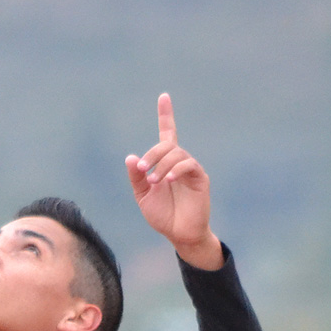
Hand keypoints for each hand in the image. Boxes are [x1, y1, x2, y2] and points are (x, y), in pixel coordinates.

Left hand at [125, 93, 222, 269]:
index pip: (167, 134)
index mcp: (164, 163)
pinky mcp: (200, 178)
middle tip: (142, 169)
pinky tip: (167, 180)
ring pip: (177, 154)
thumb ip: (136, 177)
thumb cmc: (162, 215)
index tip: (163, 96)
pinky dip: (176, 170)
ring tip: (154, 181)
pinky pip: (189, 165)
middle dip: (152, 154)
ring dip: (161, 165)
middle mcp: (179, 162)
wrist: (179, 234)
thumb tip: (130, 157)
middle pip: (167, 145)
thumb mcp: (143, 196)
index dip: (166, 115)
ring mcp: (190, 169)